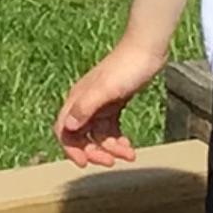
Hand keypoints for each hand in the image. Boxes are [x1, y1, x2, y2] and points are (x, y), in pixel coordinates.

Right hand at [55, 34, 170, 166]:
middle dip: (95, 152)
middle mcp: (85, 103)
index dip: (71, 149)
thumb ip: (85, 107)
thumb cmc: (127, 66)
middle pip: (82, 137)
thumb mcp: (106, 89)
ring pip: (99, 136)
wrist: (147, 49)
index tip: (84, 163)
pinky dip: (118, 140)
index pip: (65, 131)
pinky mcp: (114, 104)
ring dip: (111, 149)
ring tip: (129, 154)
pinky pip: (111, 129)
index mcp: (78, 99)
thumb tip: (69, 127)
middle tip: (111, 161)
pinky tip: (129, 147)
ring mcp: (100, 104)